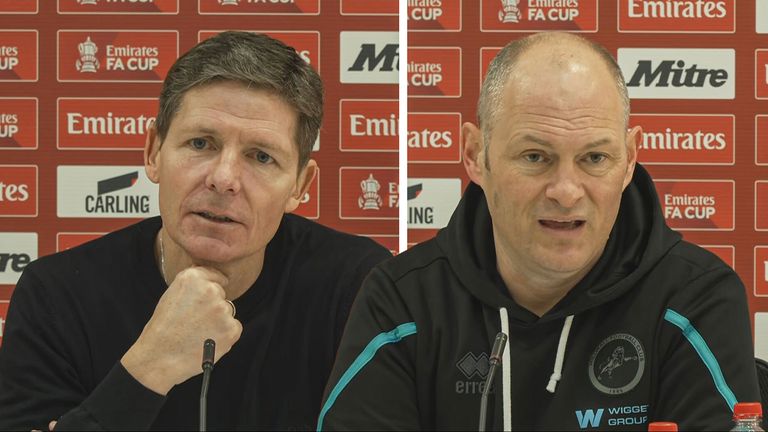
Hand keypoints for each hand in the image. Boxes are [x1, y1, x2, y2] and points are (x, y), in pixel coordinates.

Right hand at [120, 266, 242, 394]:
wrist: (158, 358)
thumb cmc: (162, 329)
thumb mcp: (172, 295)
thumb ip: (193, 284)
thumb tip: (211, 277)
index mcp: (193, 278)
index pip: (214, 275)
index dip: (209, 288)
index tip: (204, 298)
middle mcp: (210, 290)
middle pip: (221, 295)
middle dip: (212, 306)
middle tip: (194, 321)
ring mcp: (223, 310)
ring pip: (228, 312)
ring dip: (218, 321)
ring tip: (198, 333)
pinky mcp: (232, 329)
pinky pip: (234, 327)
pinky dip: (225, 335)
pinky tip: (207, 341)